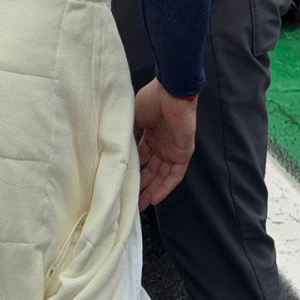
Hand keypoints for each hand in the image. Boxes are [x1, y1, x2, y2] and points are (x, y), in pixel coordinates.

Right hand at [133, 80, 196, 208]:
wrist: (171, 93)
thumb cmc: (151, 100)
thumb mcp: (132, 117)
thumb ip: (127, 133)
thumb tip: (116, 147)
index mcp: (150, 134)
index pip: (141, 158)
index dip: (133, 171)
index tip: (123, 183)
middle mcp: (161, 144)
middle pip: (151, 170)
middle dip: (141, 185)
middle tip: (130, 201)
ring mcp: (172, 150)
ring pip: (162, 176)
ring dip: (151, 190)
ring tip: (139, 206)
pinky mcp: (183, 153)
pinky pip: (175, 175)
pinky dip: (165, 187)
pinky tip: (154, 199)